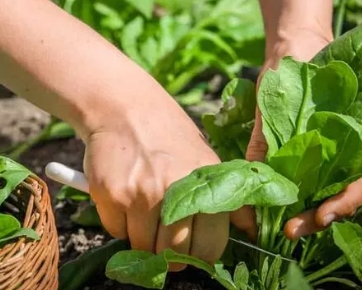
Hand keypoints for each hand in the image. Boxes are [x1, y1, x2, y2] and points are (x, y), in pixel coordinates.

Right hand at [82, 93, 228, 270]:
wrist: (125, 107)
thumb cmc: (168, 134)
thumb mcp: (206, 159)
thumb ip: (229, 198)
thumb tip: (250, 229)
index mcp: (205, 186)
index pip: (208, 248)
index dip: (198, 254)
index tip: (189, 247)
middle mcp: (174, 192)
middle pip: (173, 255)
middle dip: (167, 252)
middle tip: (162, 234)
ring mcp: (140, 195)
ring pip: (142, 247)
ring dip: (142, 237)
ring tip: (142, 209)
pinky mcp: (111, 194)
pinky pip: (116, 231)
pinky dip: (119, 223)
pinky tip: (124, 197)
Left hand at [230, 31, 361, 240]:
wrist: (295, 48)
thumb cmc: (295, 66)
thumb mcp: (277, 97)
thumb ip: (266, 132)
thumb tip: (251, 173)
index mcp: (360, 128)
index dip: (345, 201)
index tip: (320, 216)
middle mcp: (354, 144)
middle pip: (349, 192)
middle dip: (322, 216)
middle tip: (291, 231)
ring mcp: (336, 150)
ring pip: (333, 191)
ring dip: (311, 212)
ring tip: (284, 227)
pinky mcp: (316, 154)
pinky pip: (315, 181)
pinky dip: (301, 198)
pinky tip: (281, 208)